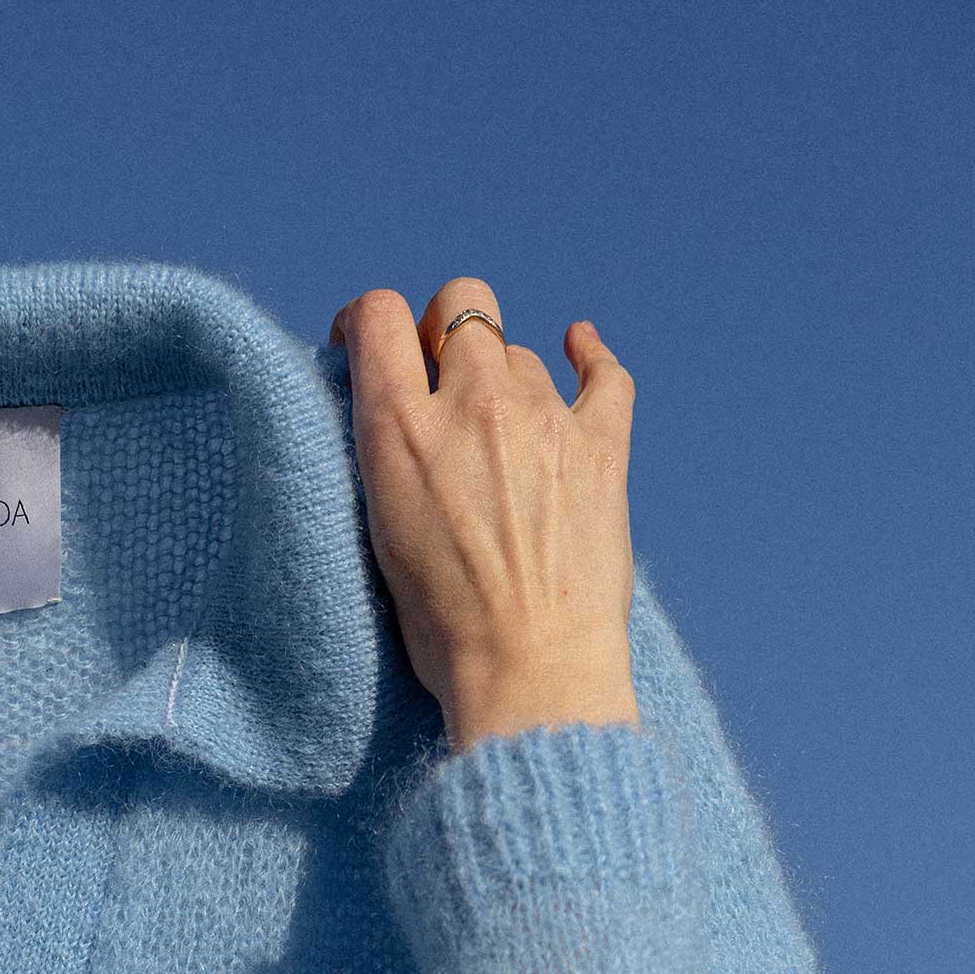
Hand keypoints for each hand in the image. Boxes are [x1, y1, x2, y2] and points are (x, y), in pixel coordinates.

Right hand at [330, 278, 641, 752]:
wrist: (529, 670)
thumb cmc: (443, 624)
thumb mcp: (380, 529)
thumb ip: (385, 452)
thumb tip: (395, 411)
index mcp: (401, 430)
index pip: (377, 315)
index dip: (370, 320)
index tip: (372, 346)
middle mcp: (474, 404)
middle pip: (462, 302)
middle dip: (447, 328)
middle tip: (443, 379)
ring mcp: (545, 418)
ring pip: (521, 352)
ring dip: (508, 379)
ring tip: (504, 436)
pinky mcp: (603, 444)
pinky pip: (605, 372)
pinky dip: (590, 355)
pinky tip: (581, 347)